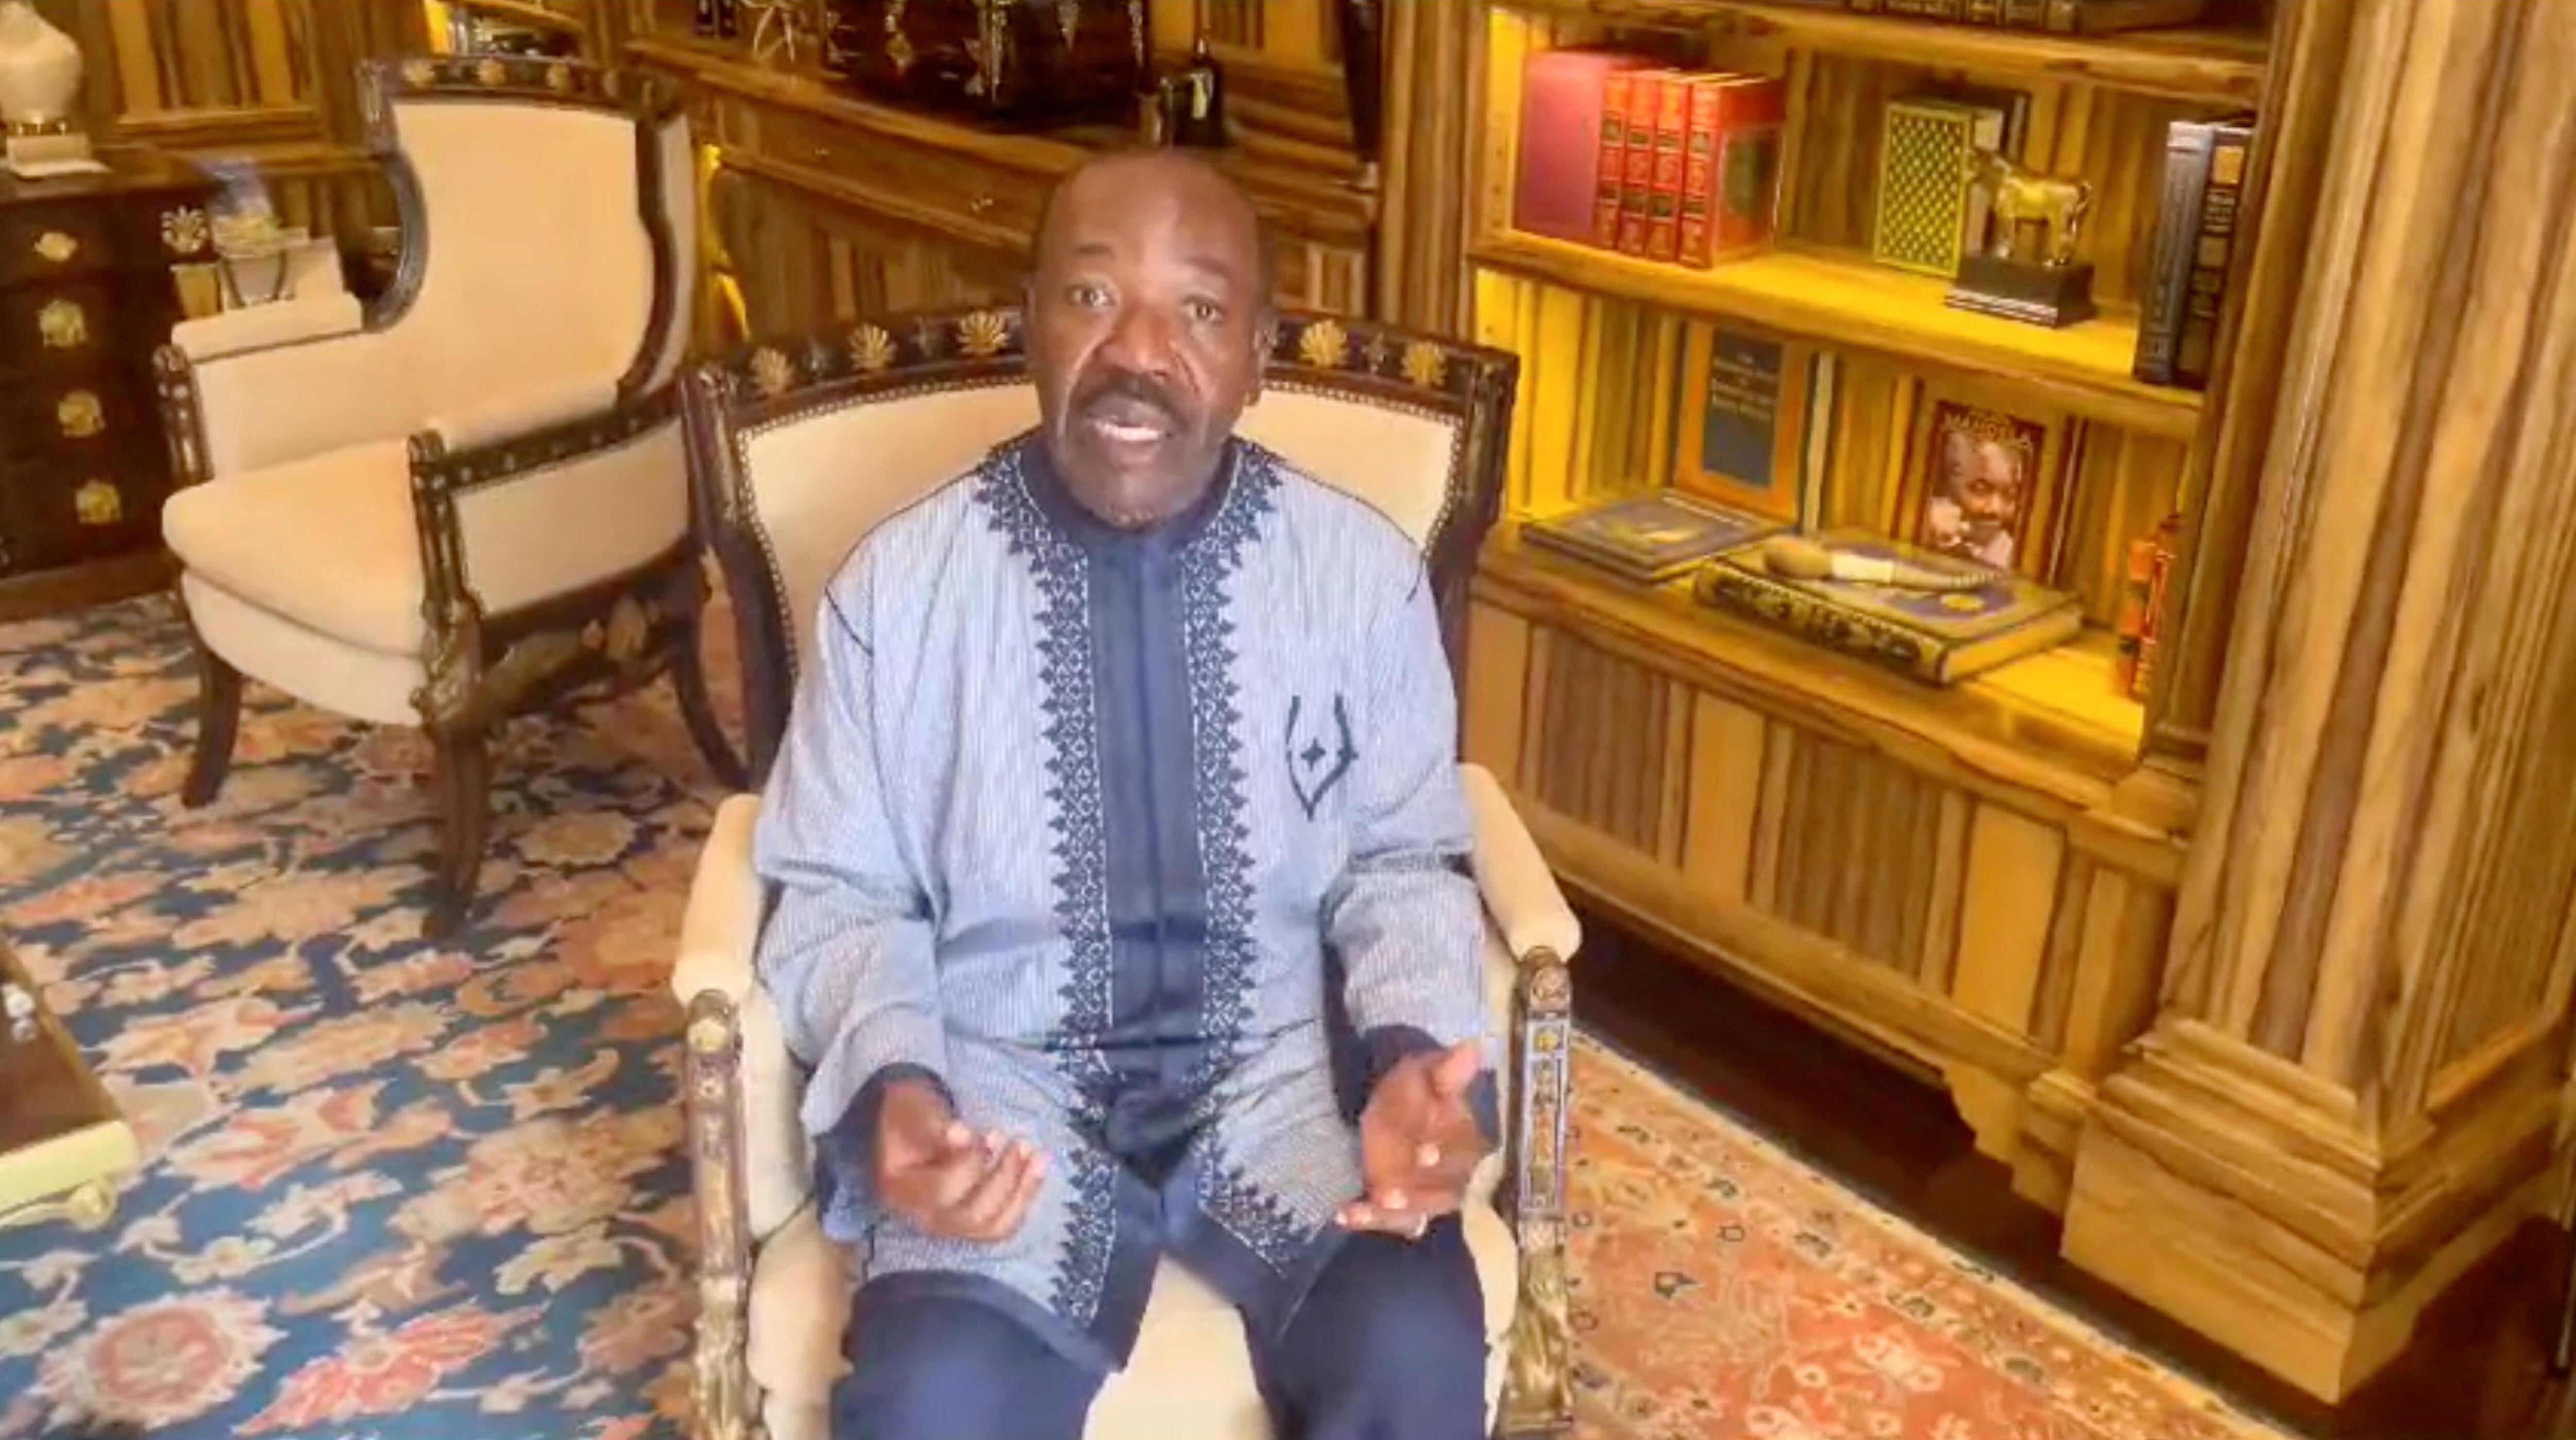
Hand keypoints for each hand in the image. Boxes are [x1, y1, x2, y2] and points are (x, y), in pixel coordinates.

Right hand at [872, 1078, 1044, 1242]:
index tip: (991, 1133)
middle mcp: (925, 1217)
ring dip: (1022, 1191)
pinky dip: (1024, 1198)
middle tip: (1020, 1143)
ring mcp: (950, 1224)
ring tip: (1037, 1156)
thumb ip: (933, 1125)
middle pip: (972, 1215)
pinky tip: (1037, 1170)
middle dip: (1004, 1179)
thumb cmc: (911, 1117)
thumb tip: (960, 1133)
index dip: (972, 1164)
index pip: (942, 1191)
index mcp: (903, 1190)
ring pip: (992, 1226)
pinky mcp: (971, 1222)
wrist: (909, 1127)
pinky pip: (1003, 1224)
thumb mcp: (914, 1112)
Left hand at [1338, 1041, 1487, 1238]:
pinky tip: (1345, 1212)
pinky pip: (1391, 1223)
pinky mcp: (1407, 1212)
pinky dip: (1369, 1219)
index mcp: (1468, 1137)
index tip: (1422, 1155)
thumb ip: (1447, 1071)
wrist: (1390, 1114)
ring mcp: (1431, 1196)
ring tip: (1373, 1199)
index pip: (1462, 1149)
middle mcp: (1457, 1172)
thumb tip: (1473, 1048)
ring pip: (1420, 1208)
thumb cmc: (1411, 1092)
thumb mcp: (1423, 1074)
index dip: (1443, 1152)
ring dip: (1396, 1208)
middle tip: (1390, 1192)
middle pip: (1443, 1187)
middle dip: (1416, 1188)